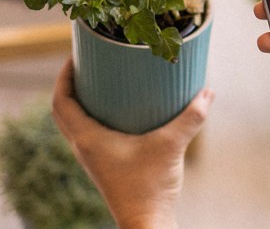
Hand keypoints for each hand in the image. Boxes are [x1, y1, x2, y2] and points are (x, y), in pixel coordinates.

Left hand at [52, 59, 213, 228]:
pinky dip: (94, 116)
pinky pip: (89, 133)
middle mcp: (84, 147)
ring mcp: (92, 157)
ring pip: (74, 123)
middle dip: (69, 86)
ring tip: (99, 82)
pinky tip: (119, 110)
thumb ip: (191, 117)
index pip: (62, 103)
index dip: (63, 78)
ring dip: (79, 102)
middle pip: (63, 111)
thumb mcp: (172, 145)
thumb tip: (207, 92)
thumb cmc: (150, 187)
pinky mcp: (104, 164)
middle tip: (85, 65)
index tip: (73, 57)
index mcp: (88, 139)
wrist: (147, 221)